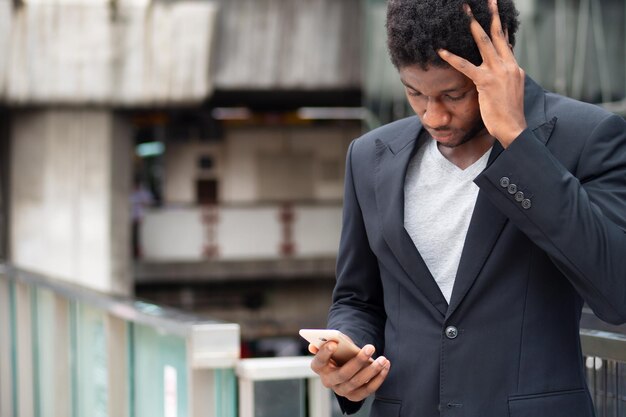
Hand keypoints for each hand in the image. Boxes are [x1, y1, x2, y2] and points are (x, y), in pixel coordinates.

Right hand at [309, 341, 390, 401]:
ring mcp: (341, 390)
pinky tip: (385, 366)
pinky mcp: (354, 396)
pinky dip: (378, 378)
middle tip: (371, 347)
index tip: (334, 343)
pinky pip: (368, 389)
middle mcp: (328, 381)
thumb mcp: (332, 345)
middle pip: (343, 373)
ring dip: (372, 370)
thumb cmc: (337, 352)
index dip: (325, 353)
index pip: (319, 360)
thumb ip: (327, 342)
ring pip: (357, 382)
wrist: (344, 366)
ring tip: (383, 359)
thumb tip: (314, 346)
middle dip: (358, 360)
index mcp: (318, 366)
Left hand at [438, 0, 525, 146]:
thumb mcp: (510, 92)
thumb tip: (499, 73)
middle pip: (498, 35)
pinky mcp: (486, 82)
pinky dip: (452, 57)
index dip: (500, 26)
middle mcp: (509, 66)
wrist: (513, 128)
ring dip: (472, 25)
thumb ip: (504, 79)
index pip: (505, 42)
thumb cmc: (508, 115)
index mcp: (514, 68)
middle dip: (491, 15)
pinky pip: (466, 66)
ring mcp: (498, 72)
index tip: (496, 12)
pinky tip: (440, 51)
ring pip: (484, 43)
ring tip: (463, 12)